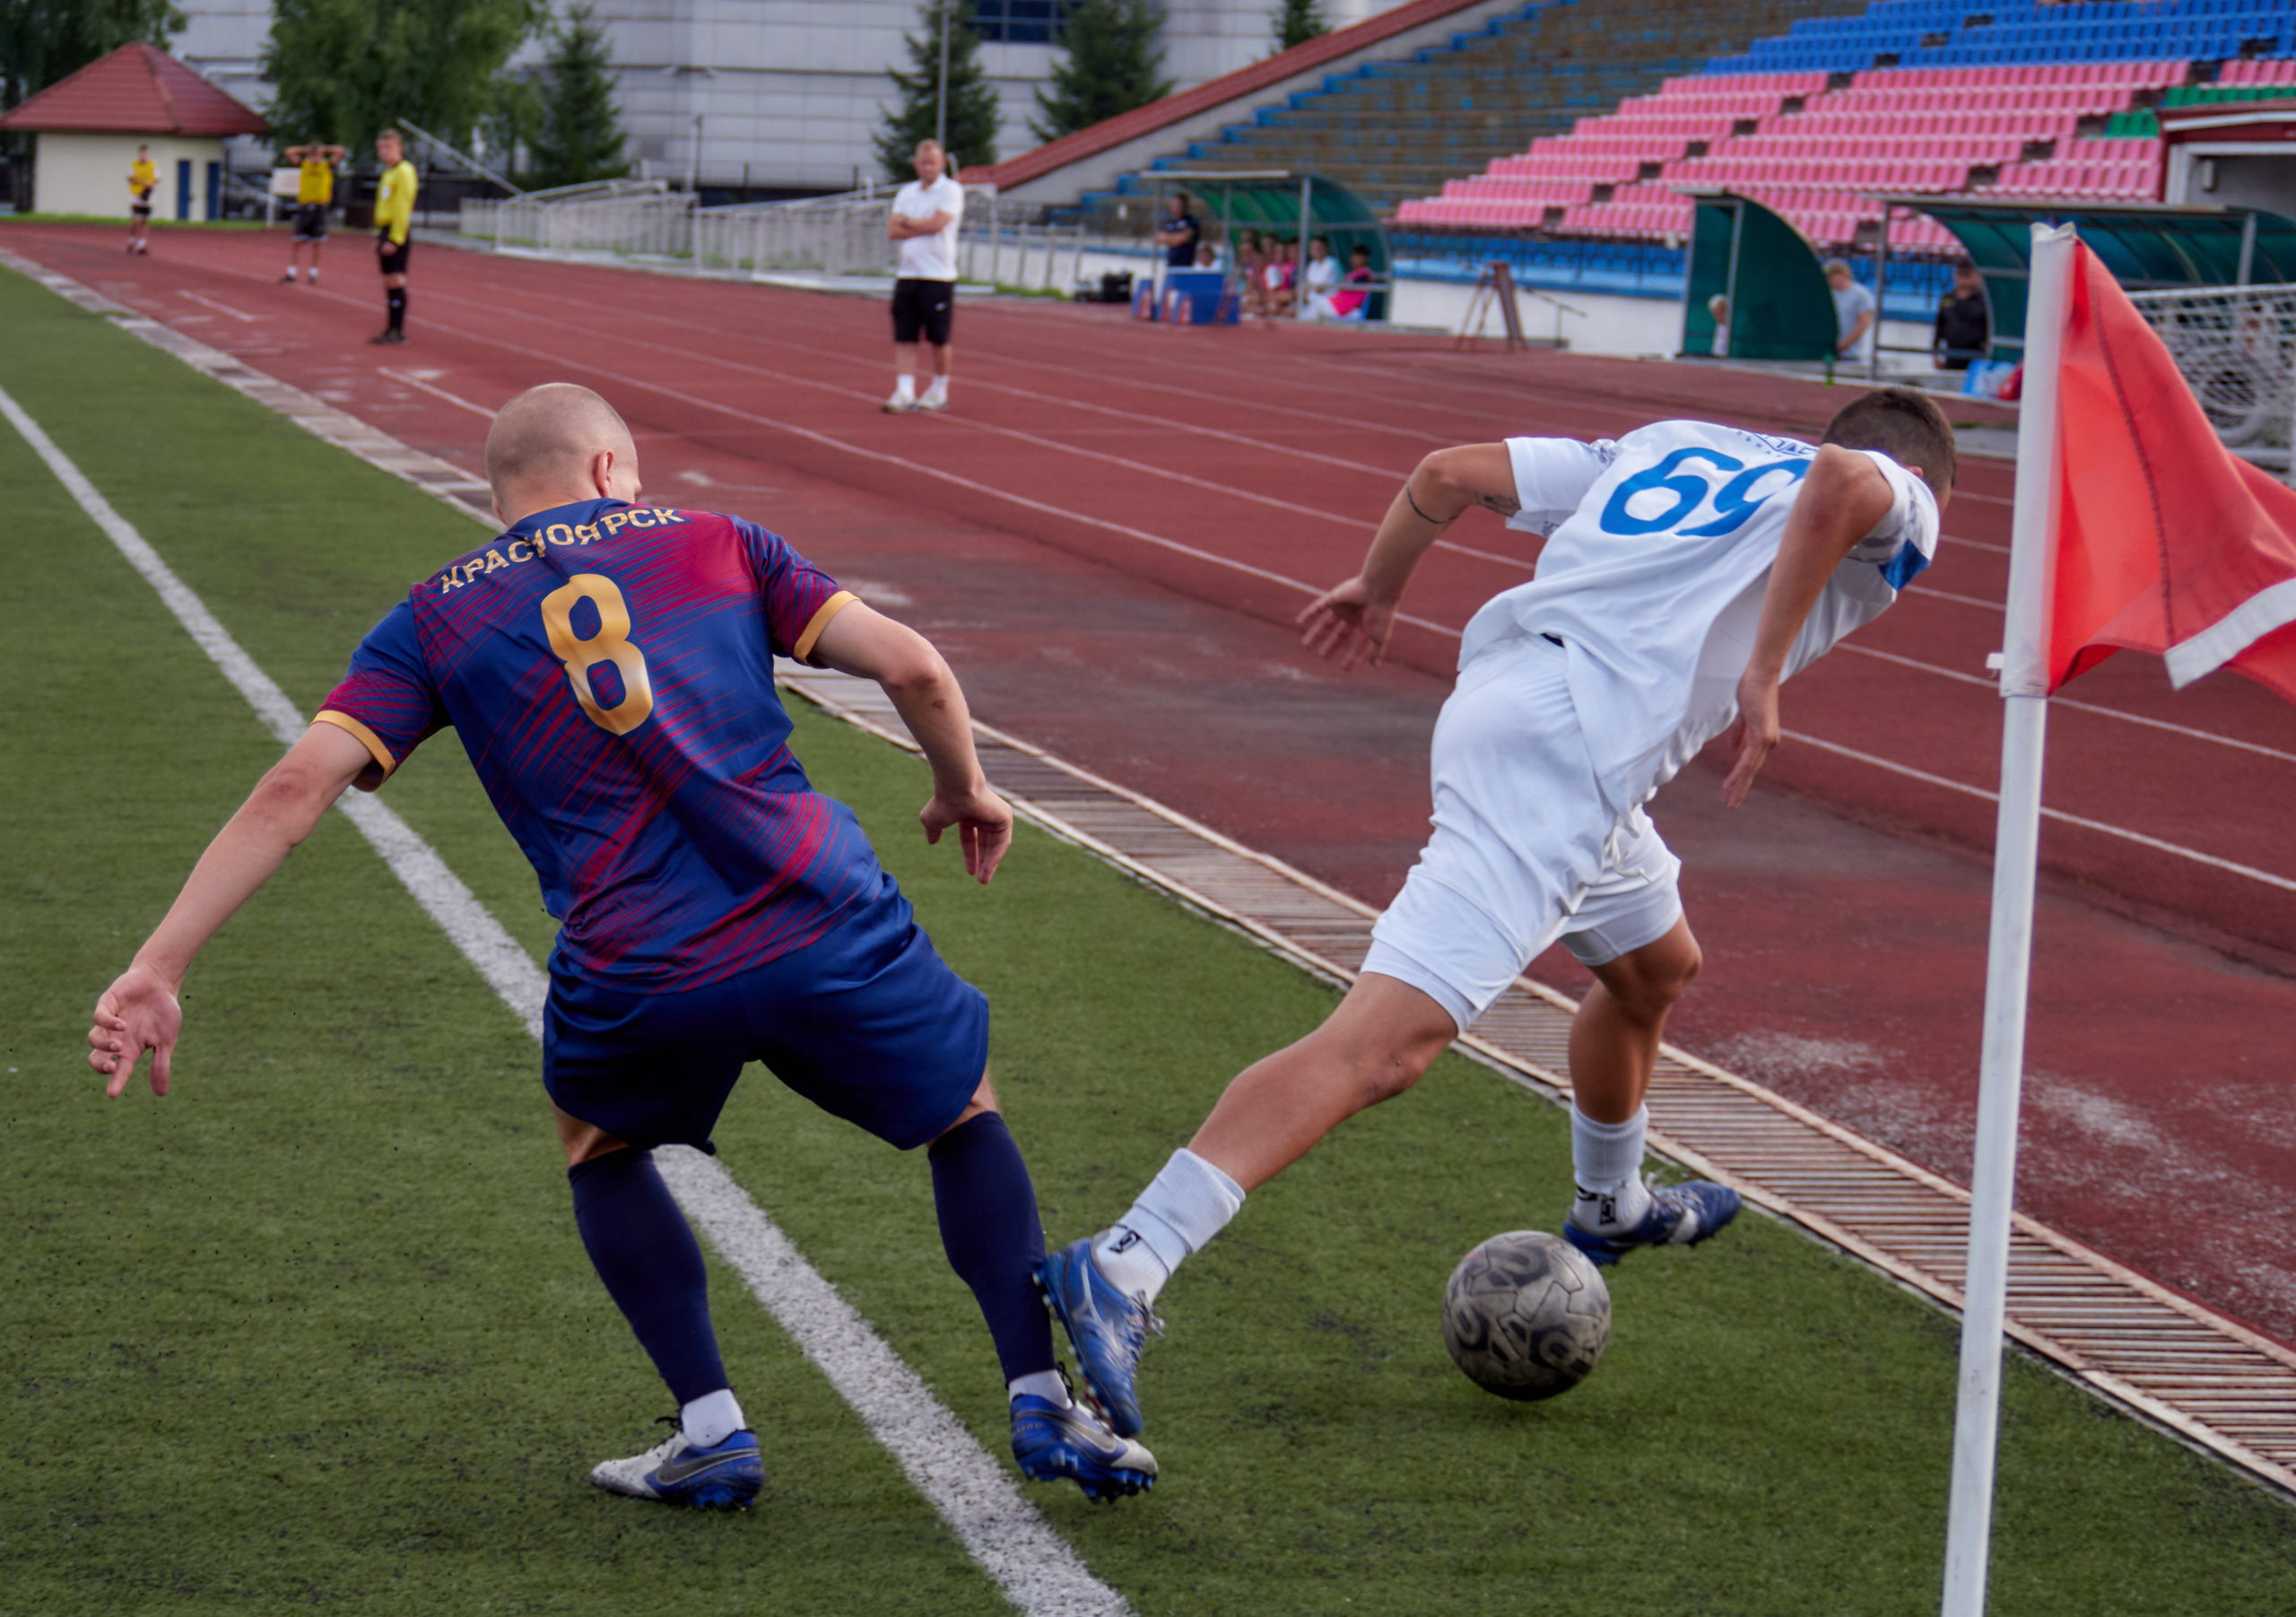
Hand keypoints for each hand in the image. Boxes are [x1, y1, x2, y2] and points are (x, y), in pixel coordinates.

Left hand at [87, 962, 182, 1097]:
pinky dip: (106, 1024)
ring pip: (94, 1040)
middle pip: (97, 1058)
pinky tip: (121, 1024)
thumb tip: (160, 1094)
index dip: (115, 1082)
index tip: (112, 1094)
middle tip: (112, 1067)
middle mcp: (116, 1038)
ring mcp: (109, 1022)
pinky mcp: (107, 1005)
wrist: (161, 982)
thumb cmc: (164, 1012)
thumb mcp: (166, 1041)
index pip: (119, 1071)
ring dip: (104, 1046)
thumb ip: (161, 1065)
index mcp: (130, 1050)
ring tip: (120, 1045)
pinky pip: (98, 1018)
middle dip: (100, 1065)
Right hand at [921, 782, 1012, 884]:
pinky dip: (996, 856)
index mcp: (967, 813)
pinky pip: (1002, 842)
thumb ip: (933, 831)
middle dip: (983, 862)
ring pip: (996, 844)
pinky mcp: (1005, 816)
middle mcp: (983, 813)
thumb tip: (932, 842)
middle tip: (981, 880)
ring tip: (984, 880)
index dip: (969, 855)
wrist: (957, 789)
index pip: (970, 837)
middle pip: (986, 842)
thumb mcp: (932, 820)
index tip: (970, 872)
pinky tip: (988, 868)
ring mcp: (996, 814)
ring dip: (990, 863)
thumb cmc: (943, 803)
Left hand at [1296, 577, 1396, 669]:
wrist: (1378, 591)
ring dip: (1316, 634)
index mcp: (1366, 626)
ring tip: (1305, 645)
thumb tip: (1375, 666)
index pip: (1356, 645)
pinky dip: (1308, 614)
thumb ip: (1376, 651)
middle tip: (1322, 656)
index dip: (1351, 657)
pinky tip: (1299, 622)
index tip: (1345, 669)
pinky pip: (1318, 606)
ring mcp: (1343, 607)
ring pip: (1326, 623)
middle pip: (1339, 634)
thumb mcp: (1379, 637)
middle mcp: (1353, 617)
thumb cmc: (1381, 614)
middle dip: (1331, 645)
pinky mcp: (1334, 598)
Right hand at [1721, 668, 1781, 807]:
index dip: (1740, 779)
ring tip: (1729, 801)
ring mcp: (1766, 741)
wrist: (1761, 675)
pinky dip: (1739, 774)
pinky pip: (1747, 761)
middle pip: (1752, 771)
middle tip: (1730, 805)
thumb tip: (1733, 750)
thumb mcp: (1744, 715)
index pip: (1751, 764)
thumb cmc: (1752, 690)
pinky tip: (1731, 784)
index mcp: (1765, 738)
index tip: (1730, 791)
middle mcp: (1769, 743)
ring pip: (1750, 770)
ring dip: (1738, 786)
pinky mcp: (1761, 736)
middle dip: (1740, 789)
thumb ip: (1739, 733)